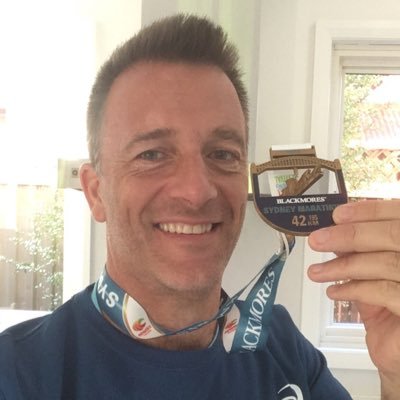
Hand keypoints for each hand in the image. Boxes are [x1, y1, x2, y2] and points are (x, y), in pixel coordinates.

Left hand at [307, 200, 399, 397]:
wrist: (397, 349)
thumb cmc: (387, 307)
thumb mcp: (371, 274)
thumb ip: (360, 252)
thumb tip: (332, 231)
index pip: (399, 214)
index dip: (370, 211)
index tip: (337, 214)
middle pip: (393, 235)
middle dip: (350, 235)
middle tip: (316, 240)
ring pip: (384, 263)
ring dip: (342, 266)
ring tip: (315, 272)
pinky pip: (382, 291)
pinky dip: (352, 289)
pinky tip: (333, 292)